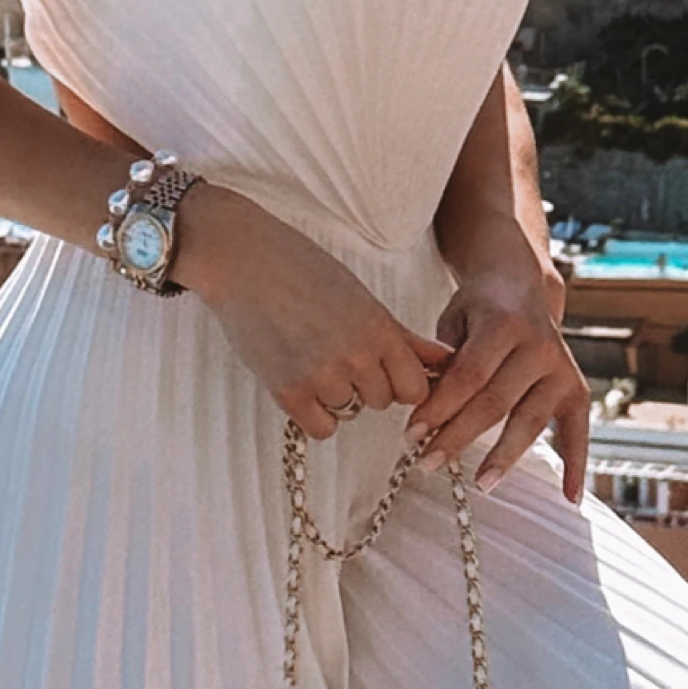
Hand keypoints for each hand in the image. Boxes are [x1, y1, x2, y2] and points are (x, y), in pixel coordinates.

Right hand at [176, 186, 449, 437]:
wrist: (242, 261)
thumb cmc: (303, 270)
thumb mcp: (362, 298)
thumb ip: (404, 337)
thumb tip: (445, 361)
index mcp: (379, 328)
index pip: (415, 387)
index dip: (402, 381)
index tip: (385, 369)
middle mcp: (356, 355)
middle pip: (383, 400)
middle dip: (368, 384)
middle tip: (339, 353)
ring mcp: (321, 375)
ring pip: (350, 411)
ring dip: (338, 395)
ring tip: (314, 358)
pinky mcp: (288, 391)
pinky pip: (322, 427)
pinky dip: (315, 413)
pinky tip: (303, 383)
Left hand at [410, 259, 590, 500]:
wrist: (521, 285)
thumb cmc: (478, 310)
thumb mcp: (454, 319)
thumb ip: (444, 359)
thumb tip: (423, 405)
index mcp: (503, 323)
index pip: (468, 375)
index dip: (439, 407)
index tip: (411, 435)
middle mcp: (539, 345)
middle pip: (496, 401)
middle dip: (458, 436)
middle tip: (427, 463)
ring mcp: (562, 369)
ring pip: (531, 421)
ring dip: (504, 457)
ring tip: (481, 484)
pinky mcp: (576, 389)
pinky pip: (577, 432)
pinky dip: (575, 465)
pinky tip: (569, 498)